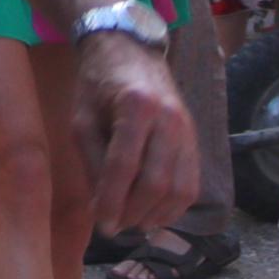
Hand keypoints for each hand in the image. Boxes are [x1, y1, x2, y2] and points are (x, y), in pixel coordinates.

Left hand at [71, 31, 200, 234]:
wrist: (131, 51)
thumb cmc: (98, 85)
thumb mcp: (82, 119)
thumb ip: (93, 161)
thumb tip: (102, 207)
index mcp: (137, 106)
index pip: (125, 167)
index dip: (112, 201)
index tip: (103, 225)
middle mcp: (170, 118)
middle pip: (157, 182)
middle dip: (134, 213)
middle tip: (114, 227)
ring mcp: (188, 129)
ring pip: (180, 188)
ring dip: (155, 215)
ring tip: (132, 223)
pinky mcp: (195, 139)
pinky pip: (191, 183)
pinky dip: (174, 206)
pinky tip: (153, 214)